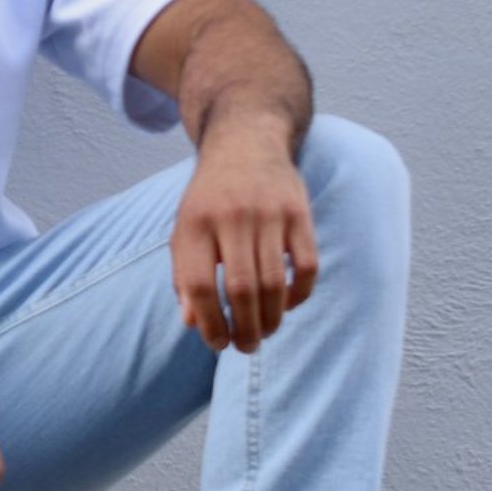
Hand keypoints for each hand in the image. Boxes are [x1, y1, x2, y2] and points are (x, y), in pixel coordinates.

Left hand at [173, 129, 318, 350]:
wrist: (245, 143)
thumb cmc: (210, 199)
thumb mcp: (185, 229)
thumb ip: (184, 275)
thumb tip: (192, 323)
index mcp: (195, 223)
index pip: (200, 285)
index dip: (209, 323)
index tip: (217, 343)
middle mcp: (231, 217)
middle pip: (240, 289)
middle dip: (245, 329)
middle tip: (246, 347)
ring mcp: (269, 213)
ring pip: (274, 282)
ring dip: (272, 318)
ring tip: (265, 333)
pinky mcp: (299, 212)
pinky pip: (306, 265)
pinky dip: (300, 293)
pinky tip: (288, 304)